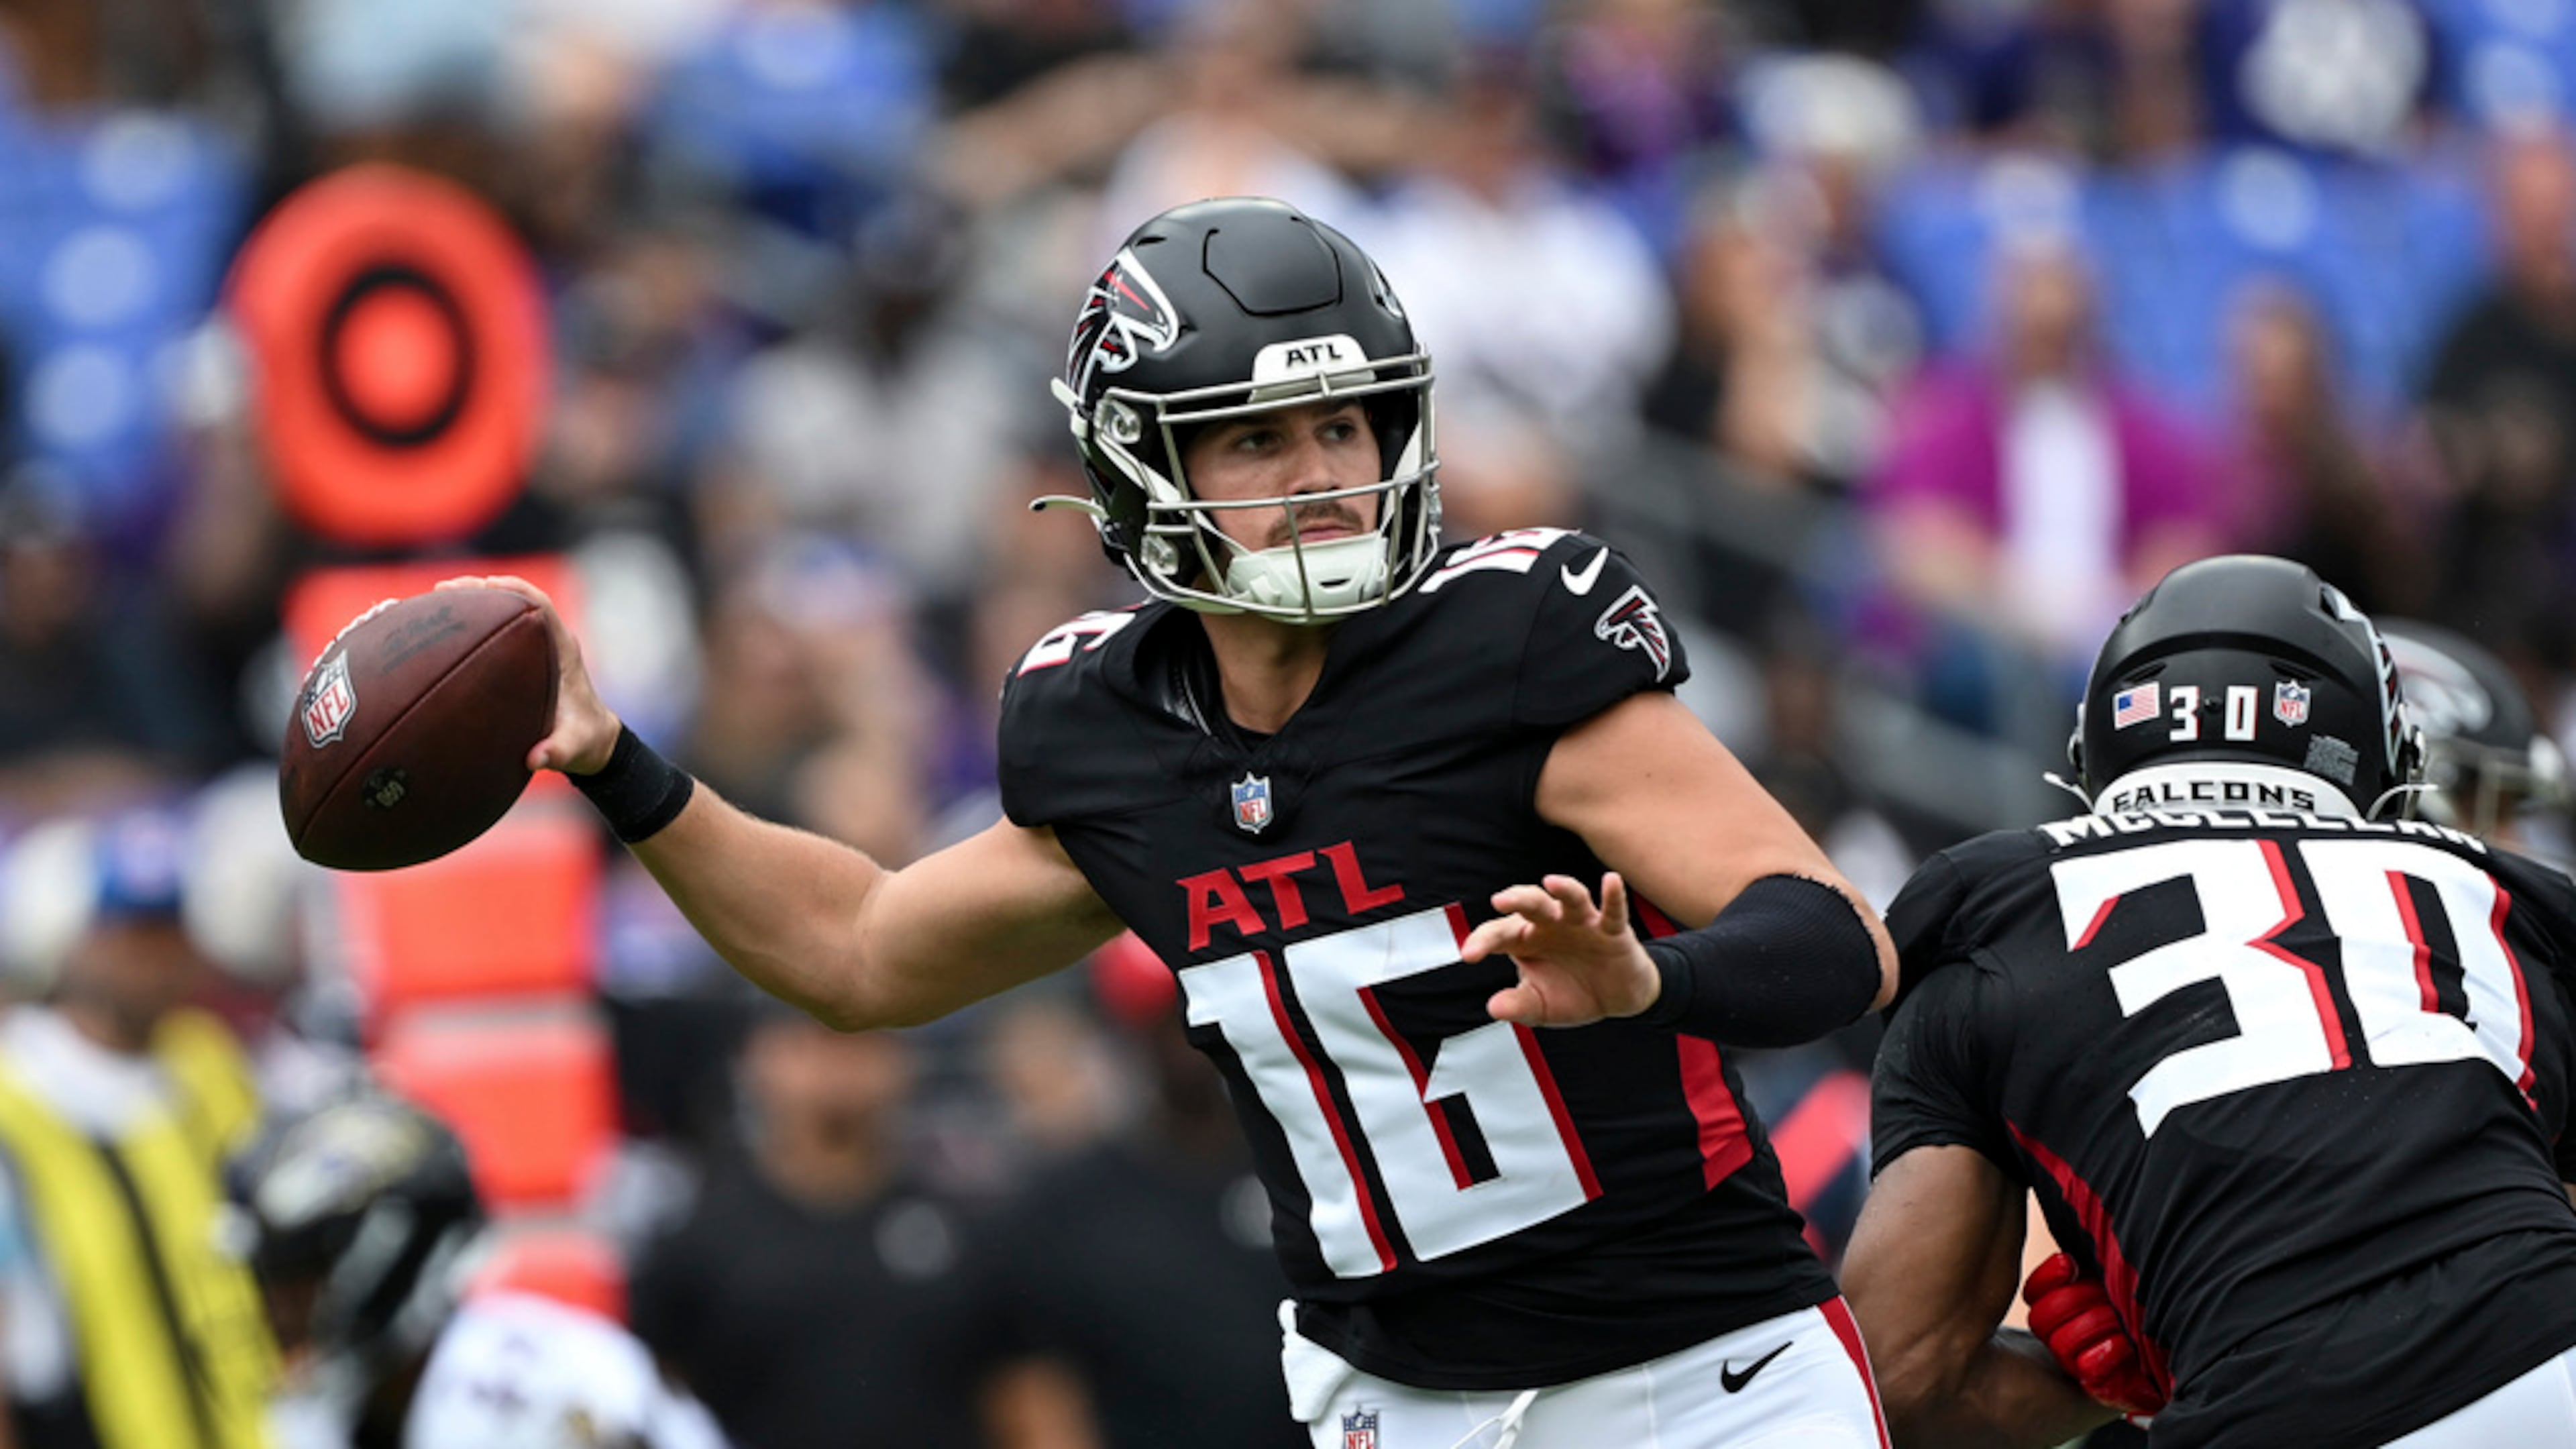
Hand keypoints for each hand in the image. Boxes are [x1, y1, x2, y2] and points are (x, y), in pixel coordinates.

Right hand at [433, 575, 620, 774]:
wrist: (594, 741)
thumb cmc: (584, 742)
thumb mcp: (573, 750)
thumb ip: (556, 753)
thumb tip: (535, 760)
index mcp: (564, 652)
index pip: (541, 607)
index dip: (515, 590)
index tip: (484, 584)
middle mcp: (551, 643)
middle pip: (517, 600)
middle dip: (481, 590)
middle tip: (442, 589)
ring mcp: (538, 648)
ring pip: (505, 611)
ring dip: (474, 601)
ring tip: (433, 599)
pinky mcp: (526, 657)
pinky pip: (499, 630)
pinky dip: (473, 622)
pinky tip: (441, 628)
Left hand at [1460, 873, 1658, 1026]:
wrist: (1615, 999)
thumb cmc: (1572, 993)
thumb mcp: (1541, 1006)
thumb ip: (1519, 1006)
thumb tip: (1493, 1008)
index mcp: (1526, 940)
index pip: (1499, 934)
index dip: (1482, 941)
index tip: (1469, 954)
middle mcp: (1551, 924)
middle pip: (1531, 903)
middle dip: (1516, 899)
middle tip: (1499, 901)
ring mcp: (1583, 923)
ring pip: (1571, 898)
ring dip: (1563, 888)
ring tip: (1551, 882)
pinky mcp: (1613, 930)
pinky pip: (1613, 910)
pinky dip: (1613, 895)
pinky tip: (1611, 880)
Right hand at [2022, 1252, 2165, 1417]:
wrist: (2178, 1354)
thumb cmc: (2147, 1310)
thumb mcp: (2115, 1280)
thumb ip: (2094, 1264)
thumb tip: (2073, 1241)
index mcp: (2064, 1309)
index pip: (2033, 1294)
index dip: (2045, 1279)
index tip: (2068, 1262)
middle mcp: (2063, 1337)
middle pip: (2042, 1319)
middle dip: (2074, 1299)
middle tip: (2103, 1292)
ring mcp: (2078, 1366)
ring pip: (2061, 1343)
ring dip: (2093, 1323)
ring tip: (2119, 1318)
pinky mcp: (2100, 1388)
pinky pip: (2088, 1369)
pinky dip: (2105, 1353)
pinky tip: (2124, 1343)